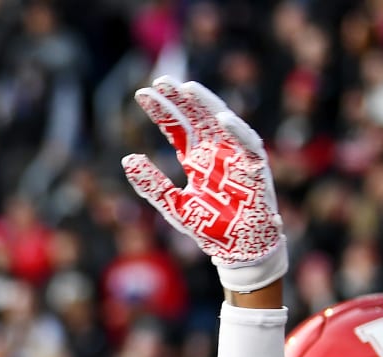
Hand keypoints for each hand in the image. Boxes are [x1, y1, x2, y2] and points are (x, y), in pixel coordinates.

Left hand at [122, 76, 286, 292]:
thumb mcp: (172, 205)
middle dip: (180, 98)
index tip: (142, 94)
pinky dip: (237, 131)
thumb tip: (127, 158)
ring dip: (206, 104)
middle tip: (160, 81)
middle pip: (196, 116)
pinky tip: (222, 118)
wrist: (237, 250)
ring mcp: (235, 156)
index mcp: (195, 157)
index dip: (161, 110)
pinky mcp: (255, 167)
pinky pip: (249, 144)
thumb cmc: (208, 226)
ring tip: (188, 89)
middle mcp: (215, 150)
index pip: (176, 127)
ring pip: (221, 121)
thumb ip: (151, 184)